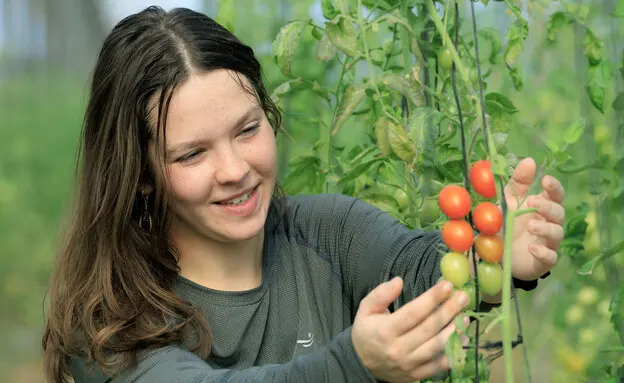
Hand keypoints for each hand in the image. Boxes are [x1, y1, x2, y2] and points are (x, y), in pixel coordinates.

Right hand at [352, 278, 469, 382]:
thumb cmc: (366, 332)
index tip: (447, 285)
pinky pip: (440, 365)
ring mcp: (409, 364)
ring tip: (465, 316)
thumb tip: (399, 281)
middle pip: (429, 328)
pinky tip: (463, 338)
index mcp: (385, 331)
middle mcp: (398, 349)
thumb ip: (380, 294)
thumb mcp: (365, 309)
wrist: (361, 365)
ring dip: (455, 331)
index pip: (413, 313)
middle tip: (463, 296)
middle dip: (449, 310)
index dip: (432, 298)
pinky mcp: (417, 375)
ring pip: (437, 347)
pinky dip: (454, 352)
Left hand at [504, 157, 565, 279]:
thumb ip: (519, 182)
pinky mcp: (543, 260)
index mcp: (542, 206)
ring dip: (546, 228)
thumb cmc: (507, 222)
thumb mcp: (509, 200)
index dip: (554, 187)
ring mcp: (548, 242)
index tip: (545, 180)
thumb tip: (529, 160)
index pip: (556, 194)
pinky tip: (533, 248)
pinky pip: (551, 257)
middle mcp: (549, 223)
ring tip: (531, 225)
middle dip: (547, 206)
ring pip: (557, 233)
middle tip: (532, 203)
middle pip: (559, 212)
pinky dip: (544, 252)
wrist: (498, 253)